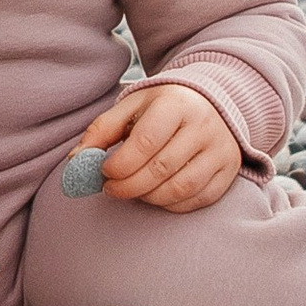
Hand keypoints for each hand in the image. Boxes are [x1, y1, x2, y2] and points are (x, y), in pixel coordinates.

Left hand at [80, 78, 239, 212]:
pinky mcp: (228, 170)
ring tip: (134, 191)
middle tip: (111, 189)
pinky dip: (172, 204)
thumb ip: (102, 130)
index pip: (146, 141)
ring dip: (149, 197)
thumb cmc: (164, 106)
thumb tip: (77, 160)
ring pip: (181, 187)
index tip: (104, 172)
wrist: (212, 101)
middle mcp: (203, 126)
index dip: (121, 163)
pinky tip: (156, 195)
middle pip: (162, 168)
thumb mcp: (132, 106)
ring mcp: (220, 150)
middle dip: (129, 186)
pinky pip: (199, 198)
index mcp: (176, 104)